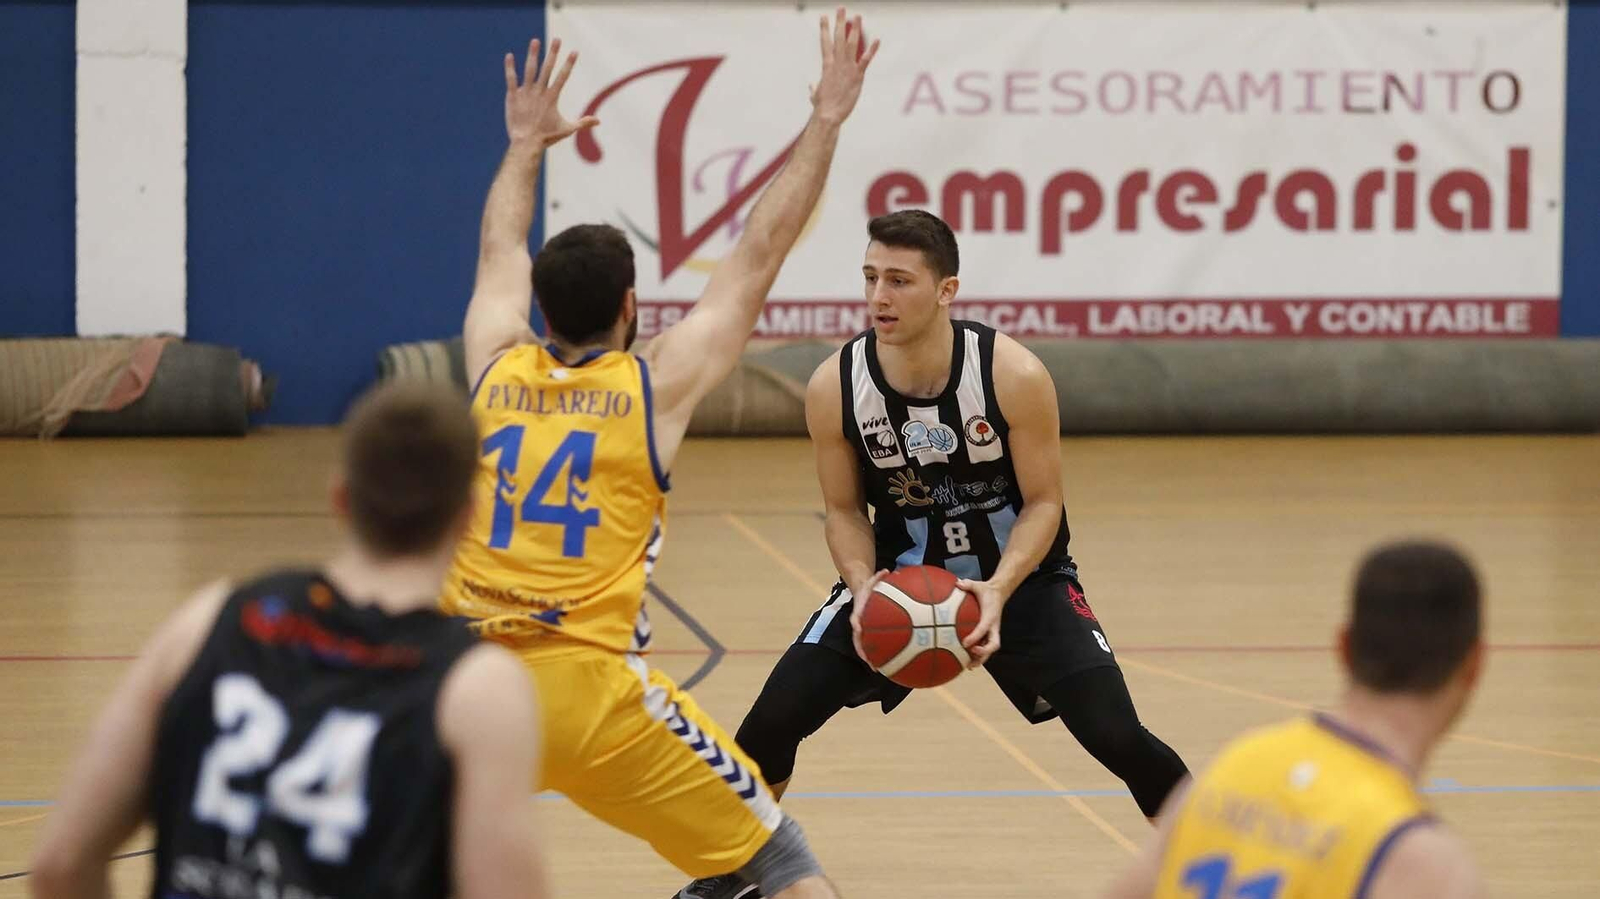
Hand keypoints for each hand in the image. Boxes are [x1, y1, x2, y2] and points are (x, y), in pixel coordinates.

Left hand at [503, 37, 598, 150]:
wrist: (526, 143)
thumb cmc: (547, 137)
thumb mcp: (567, 129)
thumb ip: (583, 122)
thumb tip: (599, 121)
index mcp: (552, 98)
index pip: (563, 76)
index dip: (569, 63)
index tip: (574, 51)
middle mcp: (540, 92)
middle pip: (547, 68)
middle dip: (553, 53)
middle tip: (557, 40)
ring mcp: (526, 93)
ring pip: (530, 69)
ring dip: (533, 54)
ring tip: (535, 41)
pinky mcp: (513, 97)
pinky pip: (511, 79)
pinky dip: (510, 68)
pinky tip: (509, 56)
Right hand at [810, 7, 879, 123]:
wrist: (828, 115)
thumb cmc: (821, 107)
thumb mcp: (816, 95)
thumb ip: (814, 88)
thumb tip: (811, 87)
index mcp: (826, 66)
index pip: (825, 43)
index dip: (824, 29)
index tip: (823, 16)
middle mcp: (837, 63)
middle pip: (838, 38)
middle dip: (840, 22)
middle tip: (841, 8)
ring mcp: (847, 68)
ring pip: (851, 44)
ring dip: (855, 29)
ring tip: (857, 16)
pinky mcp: (857, 76)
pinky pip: (866, 60)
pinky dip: (872, 50)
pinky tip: (877, 40)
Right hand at [848, 569, 889, 663]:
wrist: (861, 591)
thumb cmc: (870, 588)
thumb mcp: (872, 581)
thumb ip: (878, 577)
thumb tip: (887, 570)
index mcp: (858, 612)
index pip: (855, 621)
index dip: (858, 627)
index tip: (860, 633)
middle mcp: (859, 624)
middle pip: (858, 640)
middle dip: (864, 652)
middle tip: (871, 663)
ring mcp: (862, 630)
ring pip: (864, 646)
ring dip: (870, 658)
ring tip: (878, 670)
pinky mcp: (869, 633)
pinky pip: (873, 644)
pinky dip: (880, 653)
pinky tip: (892, 662)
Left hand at [955, 578, 1009, 668]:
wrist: (999, 592)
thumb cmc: (986, 590)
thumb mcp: (978, 584)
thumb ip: (968, 584)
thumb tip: (957, 583)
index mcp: (990, 616)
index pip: (984, 628)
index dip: (975, 637)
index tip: (965, 643)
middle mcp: (993, 626)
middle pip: (993, 645)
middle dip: (983, 654)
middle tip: (971, 660)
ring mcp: (992, 631)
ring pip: (990, 649)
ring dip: (981, 659)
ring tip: (968, 666)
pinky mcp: (989, 633)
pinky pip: (985, 646)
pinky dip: (977, 654)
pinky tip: (964, 659)